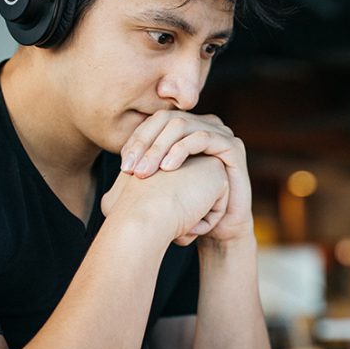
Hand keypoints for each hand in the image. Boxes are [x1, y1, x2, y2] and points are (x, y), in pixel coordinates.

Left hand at [119, 111, 252, 243]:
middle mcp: (203, 125)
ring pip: (182, 126)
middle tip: (131, 170)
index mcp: (186, 130)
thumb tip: (116, 170)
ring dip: (159, 148)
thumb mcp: (161, 187)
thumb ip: (144, 171)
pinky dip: (182, 150)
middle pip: (166, 119)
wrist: (219, 229)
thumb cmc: (188, 209)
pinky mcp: (233, 146)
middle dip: (145, 144)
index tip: (123, 167)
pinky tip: (168, 168)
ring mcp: (220, 133)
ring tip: (145, 172)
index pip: (154, 122)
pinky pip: (203, 137)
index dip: (136, 140)